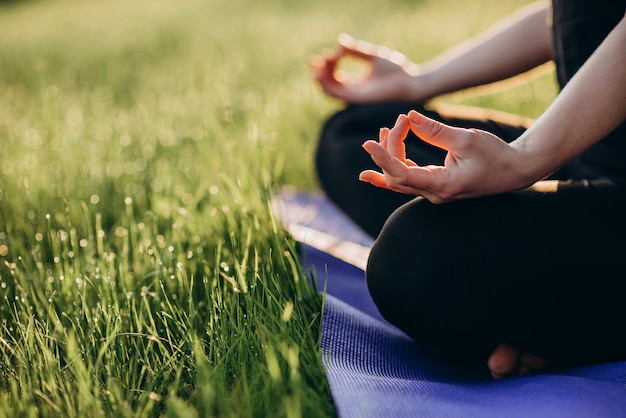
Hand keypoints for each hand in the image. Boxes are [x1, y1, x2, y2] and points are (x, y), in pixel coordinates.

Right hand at [310, 33, 422, 103]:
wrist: (410, 82)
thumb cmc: (396, 70)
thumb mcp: (372, 55)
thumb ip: (356, 50)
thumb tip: (340, 41)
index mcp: (357, 83)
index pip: (335, 76)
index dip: (329, 64)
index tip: (331, 52)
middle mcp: (353, 92)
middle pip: (329, 84)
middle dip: (321, 71)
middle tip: (318, 59)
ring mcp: (354, 97)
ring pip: (329, 90)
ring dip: (320, 77)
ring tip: (318, 64)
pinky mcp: (356, 99)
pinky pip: (335, 93)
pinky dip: (326, 83)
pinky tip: (323, 71)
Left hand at [359, 110, 532, 202]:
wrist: (515, 170)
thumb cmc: (496, 154)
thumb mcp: (466, 139)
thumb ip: (435, 130)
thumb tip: (409, 116)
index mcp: (442, 185)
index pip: (402, 175)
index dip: (383, 159)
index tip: (368, 143)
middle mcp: (434, 194)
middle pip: (397, 176)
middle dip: (390, 148)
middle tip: (399, 122)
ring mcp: (434, 192)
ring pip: (399, 179)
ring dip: (388, 157)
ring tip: (383, 132)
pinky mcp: (435, 186)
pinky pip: (406, 180)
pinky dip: (393, 167)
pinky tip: (375, 163)